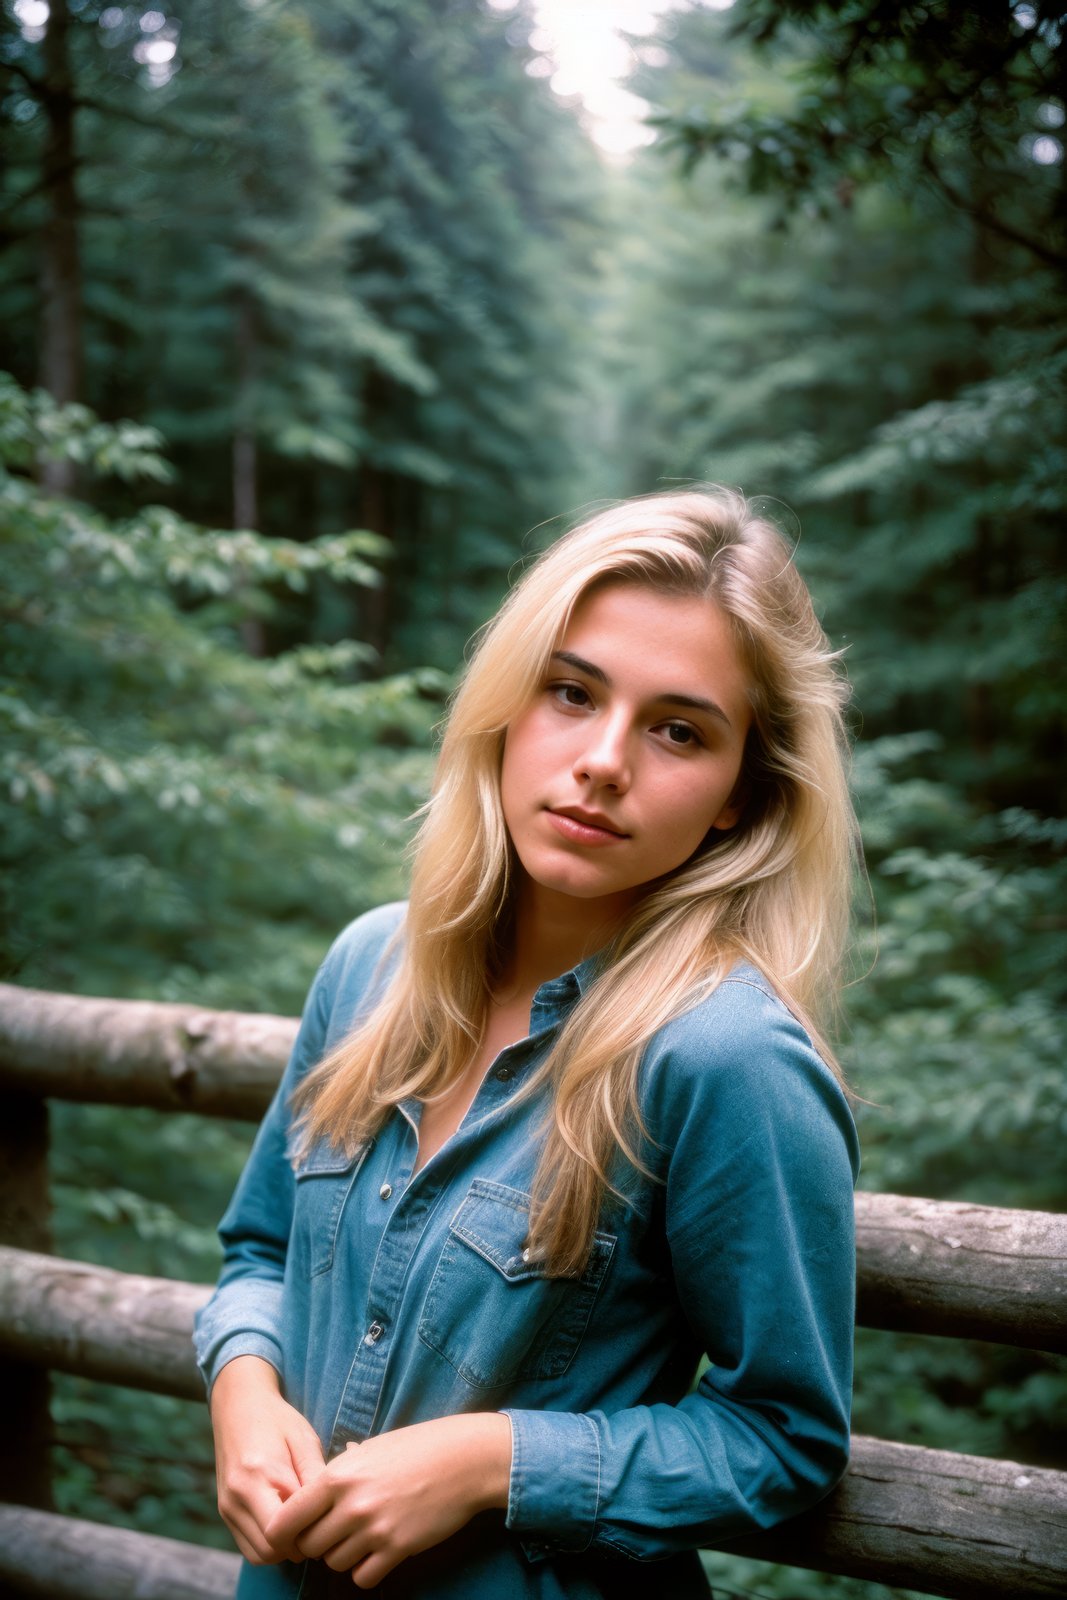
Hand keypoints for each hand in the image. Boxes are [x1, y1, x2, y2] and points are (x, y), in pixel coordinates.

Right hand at [210, 1354, 325, 1563]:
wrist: (239, 1405)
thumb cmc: (277, 1419)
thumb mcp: (304, 1439)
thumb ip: (315, 1476)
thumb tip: (330, 1511)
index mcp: (257, 1475)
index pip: (280, 1532)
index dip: (306, 1533)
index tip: (325, 1517)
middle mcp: (236, 1497)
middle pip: (269, 1551)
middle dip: (297, 1545)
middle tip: (318, 1522)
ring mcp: (227, 1507)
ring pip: (258, 1555)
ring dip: (283, 1548)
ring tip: (303, 1521)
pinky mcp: (226, 1512)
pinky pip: (249, 1546)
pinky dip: (269, 1544)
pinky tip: (287, 1521)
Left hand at [264, 1412, 512, 1589]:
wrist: (462, 1459)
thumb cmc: (416, 1447)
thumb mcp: (370, 1449)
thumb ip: (339, 1472)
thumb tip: (315, 1487)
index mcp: (337, 1476)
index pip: (286, 1519)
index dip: (283, 1532)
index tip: (291, 1535)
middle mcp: (351, 1504)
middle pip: (309, 1546)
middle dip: (317, 1543)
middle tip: (334, 1532)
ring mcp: (374, 1529)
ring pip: (334, 1563)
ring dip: (343, 1555)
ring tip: (361, 1537)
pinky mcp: (397, 1548)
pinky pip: (363, 1576)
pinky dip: (366, 1570)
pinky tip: (377, 1552)